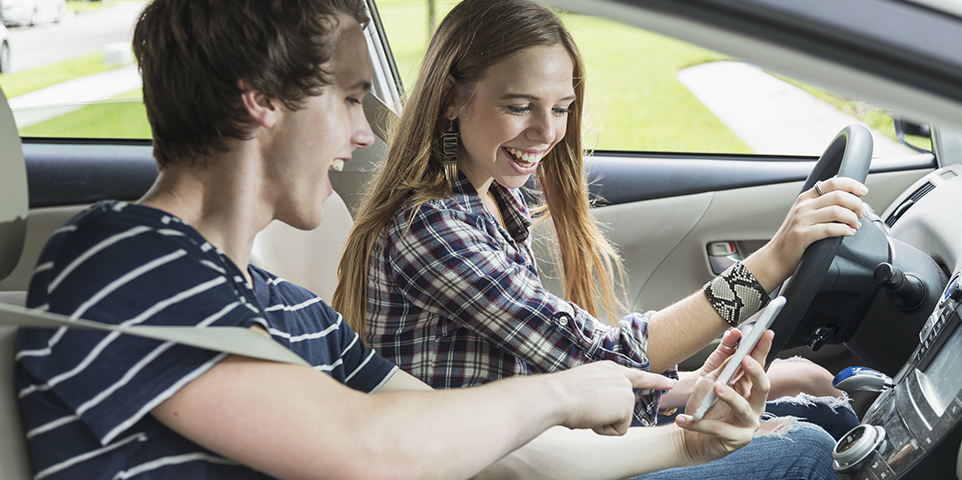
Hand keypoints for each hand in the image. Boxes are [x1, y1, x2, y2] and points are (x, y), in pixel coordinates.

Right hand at [552, 361, 675, 435]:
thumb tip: (596, 410)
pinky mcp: (627, 405)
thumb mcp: (584, 386)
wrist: (558, 396)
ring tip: (586, 410)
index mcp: (608, 369)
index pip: (636, 375)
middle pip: (629, 403)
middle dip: (615, 415)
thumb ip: (599, 393)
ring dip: (602, 422)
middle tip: (592, 411)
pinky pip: (618, 429)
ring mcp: (625, 390)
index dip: (654, 380)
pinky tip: (593, 417)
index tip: (669, 382)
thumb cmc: (562, 393)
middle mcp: (620, 376)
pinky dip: (603, 429)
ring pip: (619, 419)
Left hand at [674, 330, 772, 462]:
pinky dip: (698, 424)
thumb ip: (724, 366)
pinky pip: (717, 429)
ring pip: (743, 408)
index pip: (759, 367)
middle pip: (762, 387)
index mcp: (750, 389)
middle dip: (756, 372)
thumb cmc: (704, 407)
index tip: (766, 332)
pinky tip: (683, 419)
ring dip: (730, 396)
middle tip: (745, 359)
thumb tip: (735, 340)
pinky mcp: (736, 440)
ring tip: (716, 386)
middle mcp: (755, 406)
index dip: (763, 350)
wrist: (691, 437)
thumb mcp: (711, 381)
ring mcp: (747, 424)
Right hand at [753, 176, 867, 286]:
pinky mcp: (802, 235)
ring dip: (852, 218)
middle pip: (837, 196)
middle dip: (856, 204)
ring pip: (836, 212)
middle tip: (861, 213)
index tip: (863, 191)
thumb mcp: (803, 214)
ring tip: (855, 225)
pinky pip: (829, 229)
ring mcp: (802, 220)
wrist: (776, 257)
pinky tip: (848, 233)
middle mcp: (803, 206)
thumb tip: (841, 191)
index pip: (832, 183)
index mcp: (805, 198)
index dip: (852, 185)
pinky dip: (844, 230)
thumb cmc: (793, 237)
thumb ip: (819, 202)